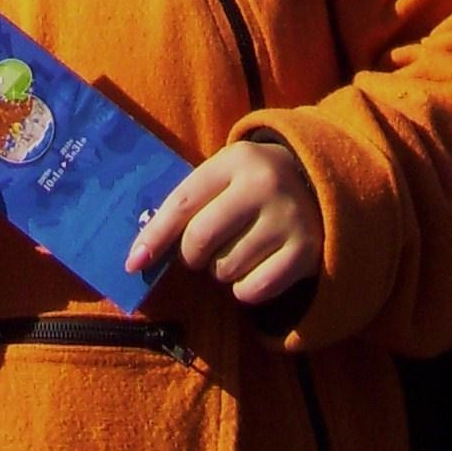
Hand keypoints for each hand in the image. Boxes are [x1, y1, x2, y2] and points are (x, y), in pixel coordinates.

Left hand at [125, 136, 322, 308]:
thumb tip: (140, 253)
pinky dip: (245, 290)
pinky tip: (257, 268)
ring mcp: (288, 218)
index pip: (184, 202)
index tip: (133, 263)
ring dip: (222, 270)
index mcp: (236, 159)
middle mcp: (264, 184)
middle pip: (201, 239)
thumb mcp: (224, 177)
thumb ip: (188, 203)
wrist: (318, 184)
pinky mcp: (305, 252)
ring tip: (240, 249)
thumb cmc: (252, 185)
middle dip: (192, 255)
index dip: (155, 235)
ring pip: (225, 269)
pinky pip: (253, 291)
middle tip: (202, 251)